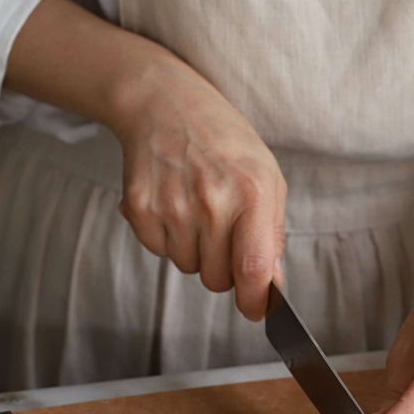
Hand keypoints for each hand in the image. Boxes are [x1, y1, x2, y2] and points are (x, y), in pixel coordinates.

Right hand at [5, 0, 286, 320]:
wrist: (166, 104)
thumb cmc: (226, 143)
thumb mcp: (267, 178)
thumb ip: (272, 236)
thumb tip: (271, 285)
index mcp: (253, 194)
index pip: (253, 269)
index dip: (255, 301)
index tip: (256, 309)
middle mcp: (212, 202)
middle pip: (218, 280)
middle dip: (225, 269)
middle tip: (223, 231)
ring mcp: (172, 206)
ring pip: (188, 268)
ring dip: (196, 251)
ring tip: (198, 209)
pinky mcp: (140, 209)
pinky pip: (159, 252)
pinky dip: (168, 238)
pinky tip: (174, 203)